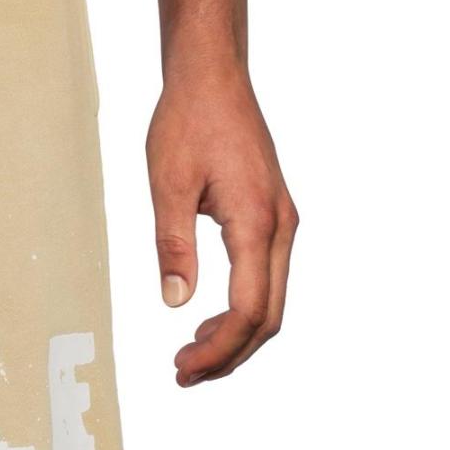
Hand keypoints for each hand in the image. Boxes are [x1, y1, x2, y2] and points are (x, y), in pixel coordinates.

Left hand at [147, 56, 297, 385]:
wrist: (213, 75)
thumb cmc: (189, 119)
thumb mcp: (168, 185)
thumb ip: (173, 246)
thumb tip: (176, 302)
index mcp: (257, 222)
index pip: (247, 309)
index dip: (217, 349)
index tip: (182, 367)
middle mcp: (281, 226)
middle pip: (267, 316)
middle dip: (228, 354)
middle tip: (183, 373)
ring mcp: (281, 222)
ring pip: (270, 301)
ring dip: (235, 336)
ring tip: (191, 354)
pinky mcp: (272, 216)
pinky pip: (265, 278)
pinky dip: (241, 310)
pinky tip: (208, 319)